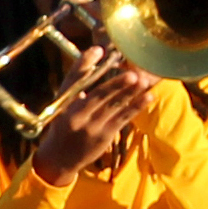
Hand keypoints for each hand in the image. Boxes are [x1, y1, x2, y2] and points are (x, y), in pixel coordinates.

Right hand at [26, 53, 152, 183]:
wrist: (59, 158)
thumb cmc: (64, 124)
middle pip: (98, 96)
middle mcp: (75, 116)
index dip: (85, 65)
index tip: (98, 50)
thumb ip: (79, 80)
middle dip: (116, 84)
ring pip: (113, 107)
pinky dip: (136, 107)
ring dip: (130, 94)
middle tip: (132, 74)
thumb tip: (96, 51)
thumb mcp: (65, 103)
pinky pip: (123, 118)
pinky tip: (148, 97)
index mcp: (64, 104)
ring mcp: (91, 127)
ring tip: (142, 81)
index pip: (74, 81)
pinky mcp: (104, 136)